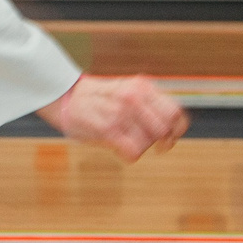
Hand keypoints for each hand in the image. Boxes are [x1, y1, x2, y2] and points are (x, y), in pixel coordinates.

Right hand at [39, 74, 186, 161]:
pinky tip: (120, 149)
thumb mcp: (127, 88)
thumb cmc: (97, 97)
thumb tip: (173, 123)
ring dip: (140, 146)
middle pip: (164, 129)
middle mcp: (134, 97)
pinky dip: (129, 155)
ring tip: (127, 140)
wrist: (64, 96)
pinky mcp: (107, 129)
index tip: (172, 136)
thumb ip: (148, 101)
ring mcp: (120, 113)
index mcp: (141, 87)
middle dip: (161, 140)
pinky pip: (132, 152)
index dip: (178, 128)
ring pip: (148, 142)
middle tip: (154, 144)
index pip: (175, 111)